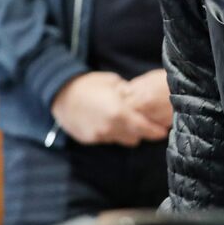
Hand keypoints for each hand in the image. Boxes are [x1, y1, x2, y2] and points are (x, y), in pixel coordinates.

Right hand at [51, 72, 169, 145]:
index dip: (155, 130)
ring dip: (127, 133)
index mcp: (118, 113)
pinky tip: (110, 122)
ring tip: (127, 122)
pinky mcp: (89, 139)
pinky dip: (112, 133)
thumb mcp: (114, 83)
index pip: (144, 128)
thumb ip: (130, 95)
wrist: (59, 94)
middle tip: (148, 124)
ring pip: (122, 140)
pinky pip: (107, 139)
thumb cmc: (90, 84)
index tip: (164, 130)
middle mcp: (109, 128)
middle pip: (135, 137)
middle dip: (143, 132)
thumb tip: (143, 98)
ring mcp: (98, 135)